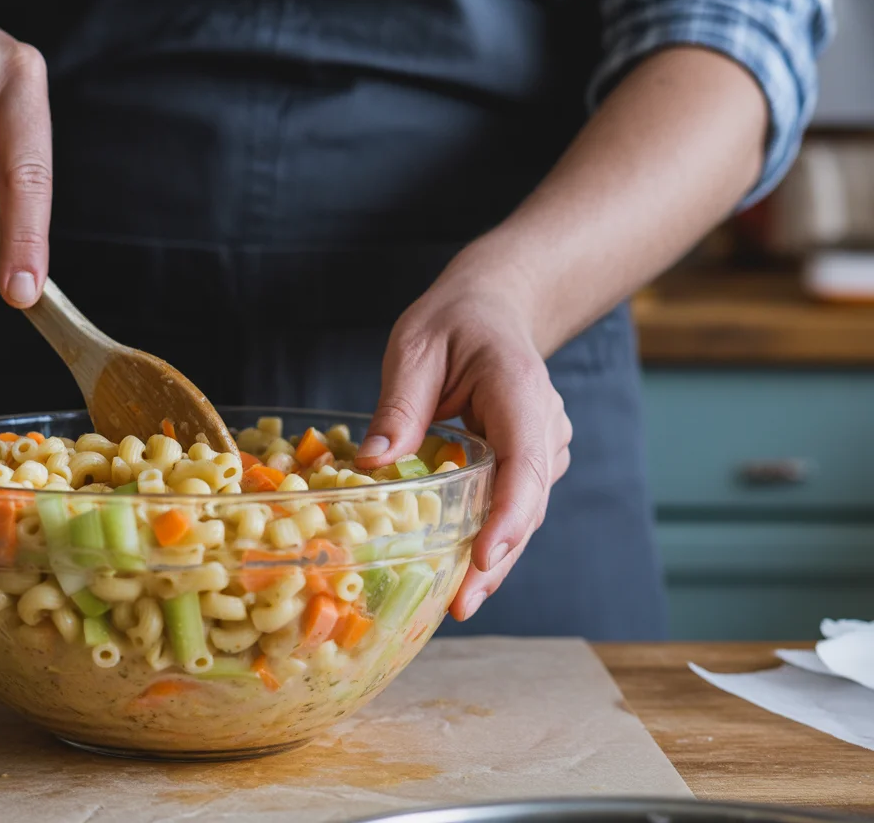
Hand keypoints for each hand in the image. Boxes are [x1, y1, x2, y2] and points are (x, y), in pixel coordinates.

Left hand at [354, 244, 571, 620]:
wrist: (493, 310)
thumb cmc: (453, 323)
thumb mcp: (415, 349)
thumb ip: (399, 405)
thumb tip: (371, 464)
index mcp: (519, 389)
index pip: (524, 459)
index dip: (508, 514)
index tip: (484, 556)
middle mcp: (543, 425)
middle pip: (527, 502)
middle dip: (495, 557)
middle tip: (461, 604)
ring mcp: (541, 447)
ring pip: (523, 513)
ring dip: (494, 559)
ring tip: (458, 603)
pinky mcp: (527, 465)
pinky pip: (511, 507)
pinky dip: (489, 539)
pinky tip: (461, 576)